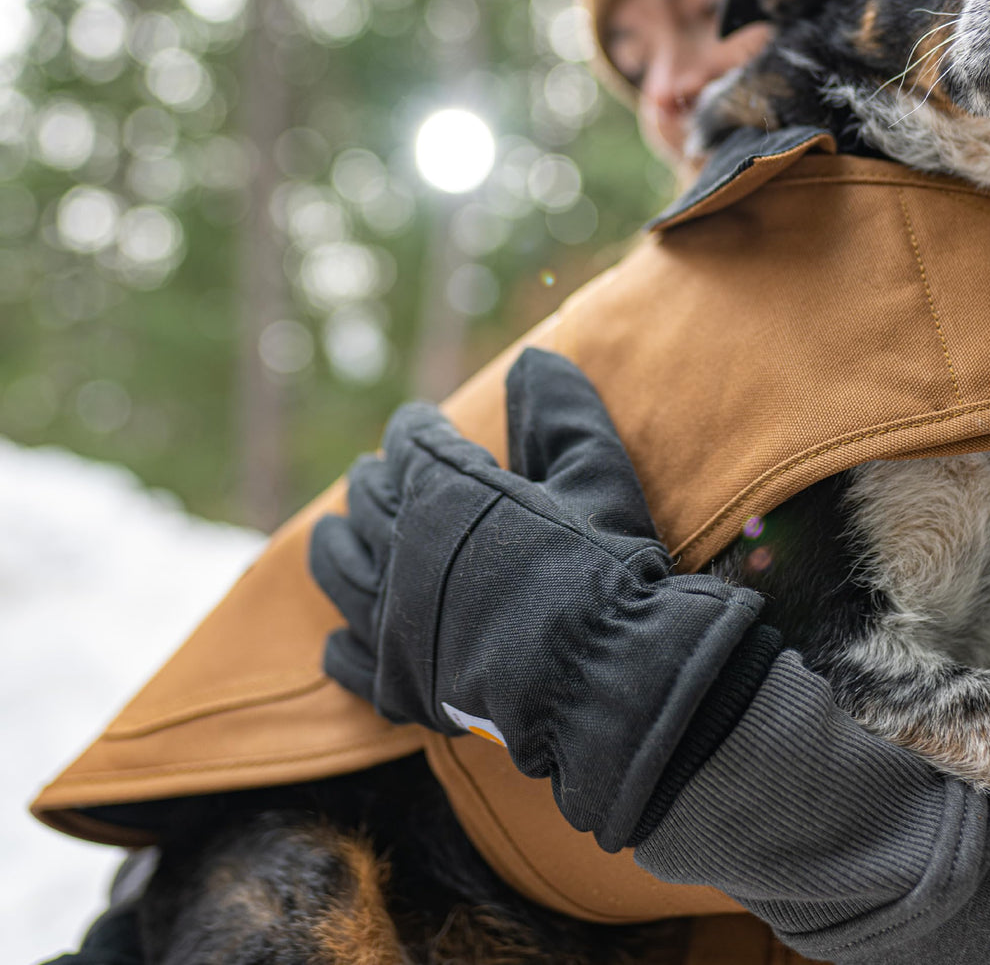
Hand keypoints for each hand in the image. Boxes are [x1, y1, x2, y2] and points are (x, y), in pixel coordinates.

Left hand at [310, 348, 775, 849]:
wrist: (599, 675)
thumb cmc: (604, 566)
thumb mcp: (595, 473)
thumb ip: (560, 411)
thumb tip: (533, 357)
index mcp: (446, 491)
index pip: (412, 442)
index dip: (414, 427)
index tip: (418, 421)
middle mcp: (402, 549)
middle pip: (367, 500)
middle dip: (371, 478)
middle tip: (375, 471)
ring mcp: (391, 620)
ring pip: (338, 570)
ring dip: (334, 543)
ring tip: (333, 532)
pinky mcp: (396, 683)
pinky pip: (348, 658)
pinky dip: (341, 642)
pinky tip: (341, 637)